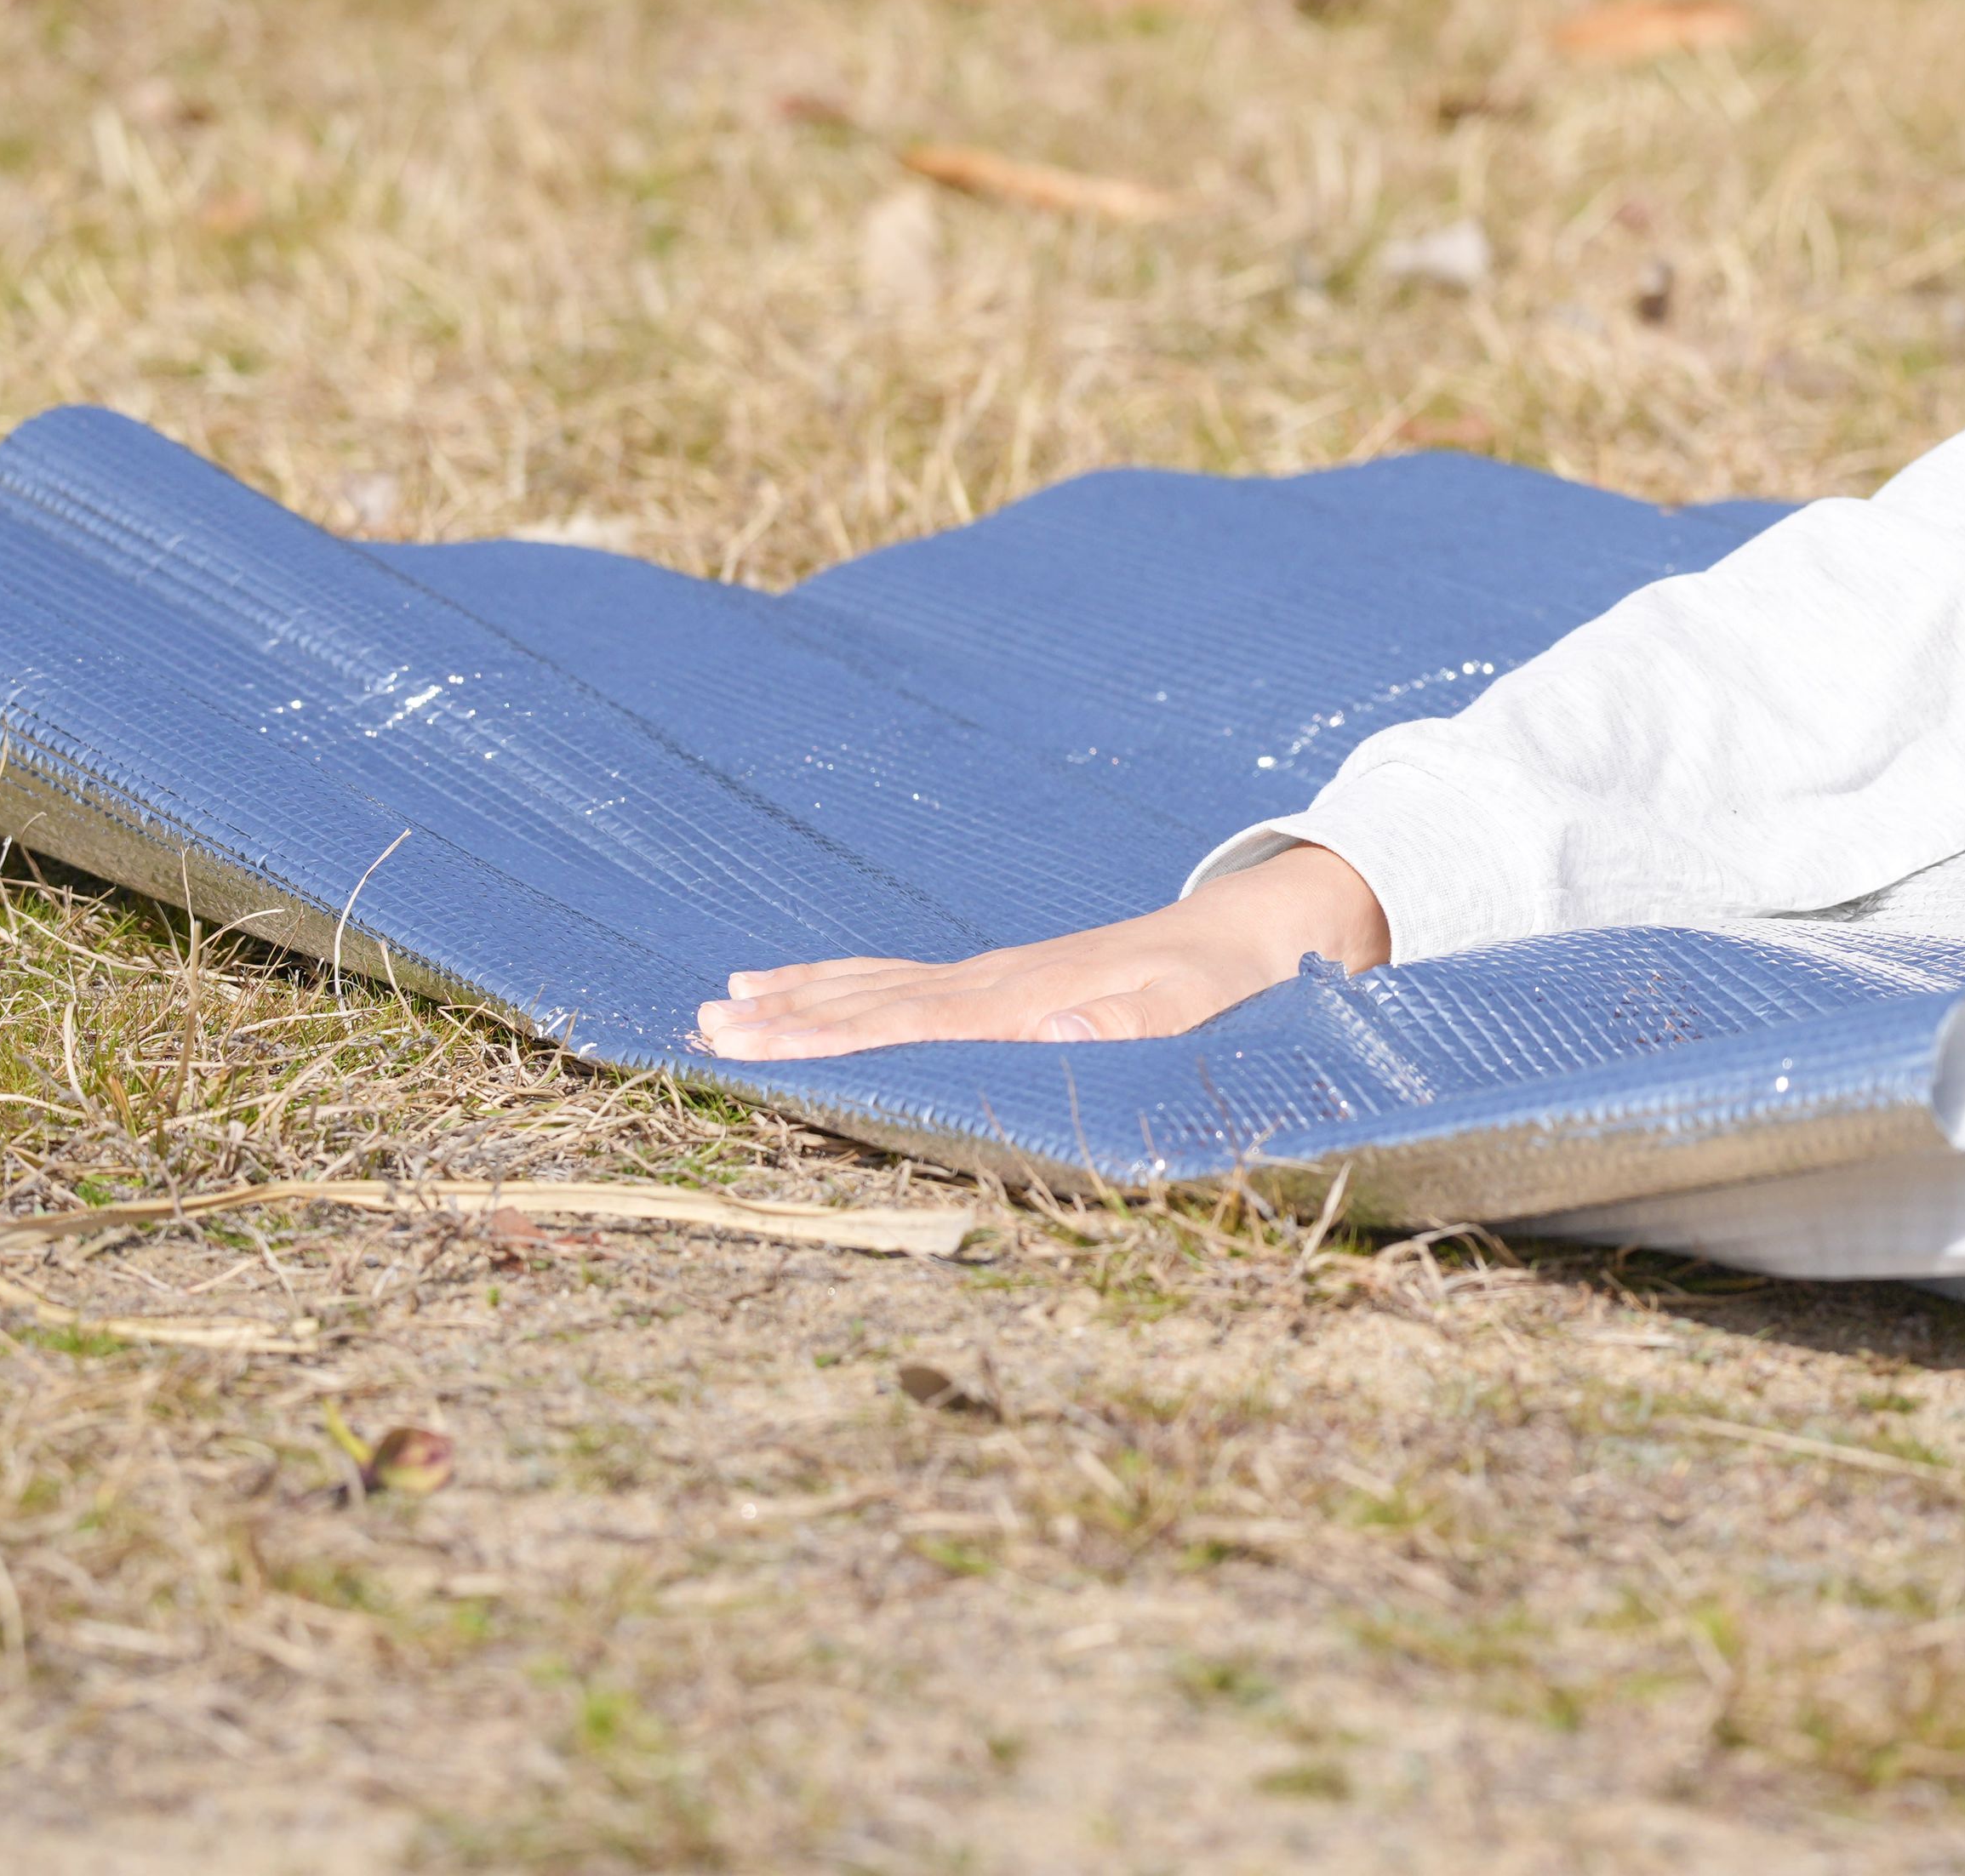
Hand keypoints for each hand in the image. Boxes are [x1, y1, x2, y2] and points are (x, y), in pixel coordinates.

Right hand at [697, 844, 1390, 1060]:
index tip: (747, 1036)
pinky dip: (856, 986)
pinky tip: (824, 988)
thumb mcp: (1199, 1007)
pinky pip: (913, 984)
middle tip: (699, 1022)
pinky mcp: (1016, 979)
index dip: (824, 1034)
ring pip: (880, 986)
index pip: (903, 1021)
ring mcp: (1004, 976)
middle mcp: (1000, 983)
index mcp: (1025, 1000)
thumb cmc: (1232, 981)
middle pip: (871, 1000)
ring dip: (805, 996)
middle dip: (787, 1014)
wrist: (1265, 927)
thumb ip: (1131, 1021)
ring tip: (726, 998)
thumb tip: (1050, 1025)